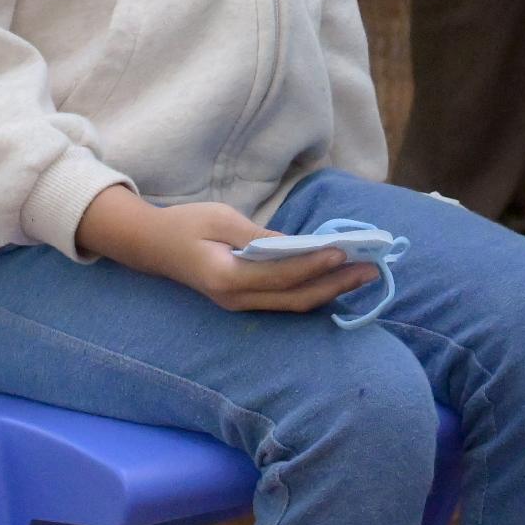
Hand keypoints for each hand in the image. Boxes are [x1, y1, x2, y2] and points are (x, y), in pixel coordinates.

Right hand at [78, 188, 378, 314]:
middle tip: (372, 269)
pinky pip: (285, 300)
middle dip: (336, 284)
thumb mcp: (221, 219)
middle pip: (295, 298)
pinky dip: (313, 290)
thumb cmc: (186, 225)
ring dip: (330, 290)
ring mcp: (240, 305)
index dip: (315, 265)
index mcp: (227, 278)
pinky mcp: (245, 301)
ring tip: (364, 275)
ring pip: (293, 304)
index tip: (344, 250)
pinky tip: (336, 279)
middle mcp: (236, 299)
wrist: (152, 246)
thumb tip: (297, 245)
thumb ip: (258, 237)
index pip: (282, 275)